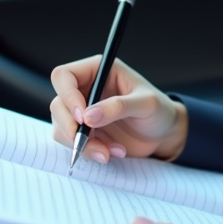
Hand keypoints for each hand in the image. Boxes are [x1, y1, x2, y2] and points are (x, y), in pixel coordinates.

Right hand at [50, 55, 187, 163]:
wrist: (164, 135)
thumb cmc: (159, 111)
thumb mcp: (146, 104)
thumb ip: (119, 107)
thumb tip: (88, 117)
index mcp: (99, 70)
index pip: (64, 76)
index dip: (67, 95)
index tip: (82, 117)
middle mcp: (86, 89)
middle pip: (58, 104)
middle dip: (70, 127)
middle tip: (86, 141)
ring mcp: (83, 111)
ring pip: (61, 126)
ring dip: (82, 143)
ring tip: (109, 151)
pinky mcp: (84, 132)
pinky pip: (71, 143)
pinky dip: (89, 151)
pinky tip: (111, 153)